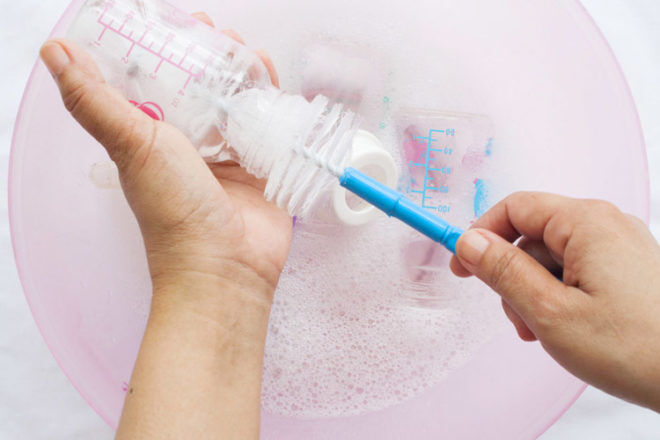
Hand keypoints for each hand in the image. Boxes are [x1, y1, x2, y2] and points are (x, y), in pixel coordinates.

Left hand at [41, 13, 289, 438]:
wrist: (226, 267)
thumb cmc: (175, 213)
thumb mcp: (133, 145)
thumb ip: (96, 99)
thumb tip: (54, 52)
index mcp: (157, 137)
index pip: (163, 80)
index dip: (173, 49)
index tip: (184, 24)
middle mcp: (194, 145)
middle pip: (206, 88)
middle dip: (216, 57)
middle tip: (224, 35)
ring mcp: (231, 156)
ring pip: (240, 103)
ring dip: (247, 76)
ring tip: (253, 54)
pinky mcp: (263, 169)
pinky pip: (270, 128)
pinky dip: (274, 106)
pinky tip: (277, 86)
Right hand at [451, 192, 659, 411]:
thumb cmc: (635, 348)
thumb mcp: (550, 311)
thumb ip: (503, 271)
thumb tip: (469, 242)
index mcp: (586, 222)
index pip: (515, 207)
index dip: (481, 234)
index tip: (462, 266)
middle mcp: (607, 225)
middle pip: (534, 235)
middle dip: (513, 275)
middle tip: (516, 318)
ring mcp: (621, 246)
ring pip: (554, 257)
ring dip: (535, 292)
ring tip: (545, 332)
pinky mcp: (630, 269)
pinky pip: (579, 270)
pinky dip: (561, 295)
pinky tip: (566, 328)